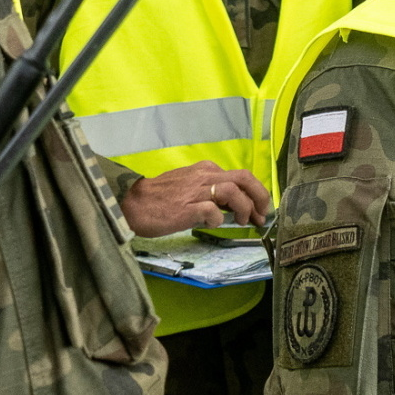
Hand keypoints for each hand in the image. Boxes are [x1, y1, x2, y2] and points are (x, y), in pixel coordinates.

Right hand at [119, 161, 268, 236]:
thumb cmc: (160, 198)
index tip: (259, 210)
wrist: (132, 204)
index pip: (241, 175)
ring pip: (233, 192)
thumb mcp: (189, 187)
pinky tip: (213, 224)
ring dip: (243, 209)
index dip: (256, 193)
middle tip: (261, 215)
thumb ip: (211, 192)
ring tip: (240, 222)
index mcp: (206, 170)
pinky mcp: (187, 208)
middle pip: (244, 178)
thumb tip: (233, 207)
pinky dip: (219, 219)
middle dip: (260, 197)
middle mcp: (204, 176)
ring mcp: (196, 191)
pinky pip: (214, 211)